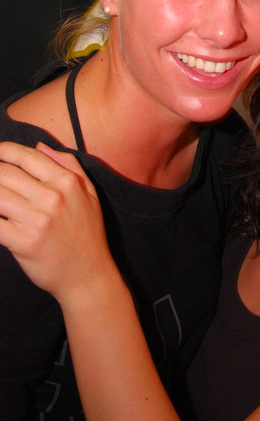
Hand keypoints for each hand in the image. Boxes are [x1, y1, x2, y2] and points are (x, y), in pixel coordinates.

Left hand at [0, 141, 113, 302]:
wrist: (88, 275)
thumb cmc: (87, 234)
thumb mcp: (90, 193)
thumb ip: (69, 164)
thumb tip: (40, 145)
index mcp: (67, 182)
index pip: (26, 156)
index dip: (3, 151)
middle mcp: (52, 197)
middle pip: (4, 172)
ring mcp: (37, 219)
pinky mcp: (23, 241)